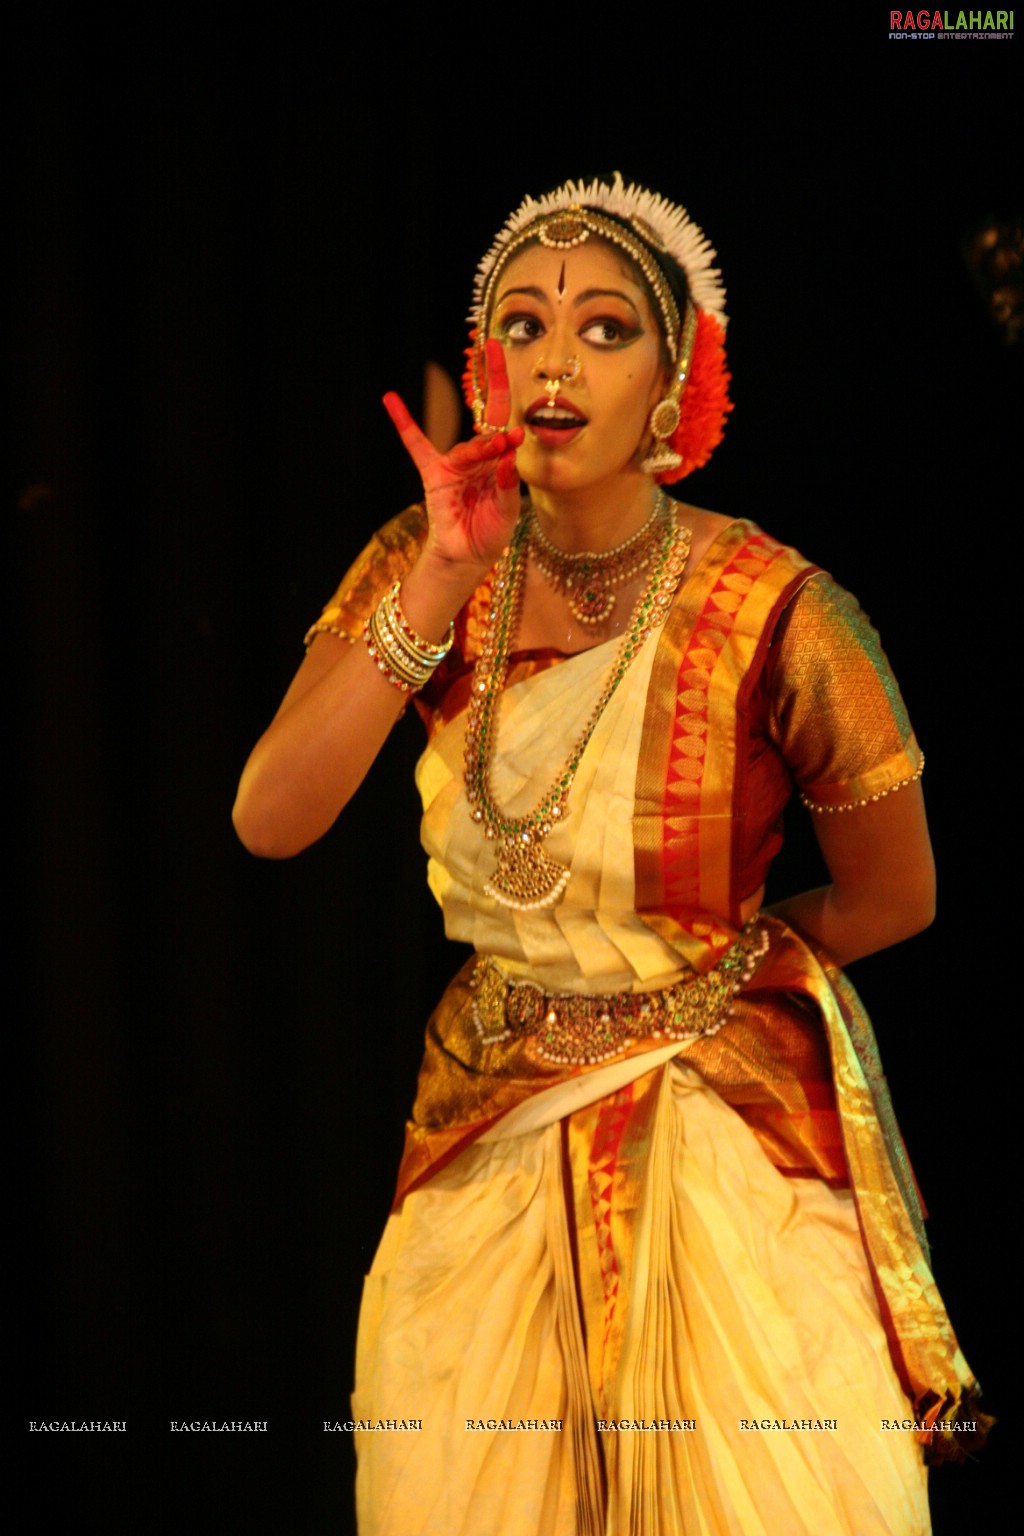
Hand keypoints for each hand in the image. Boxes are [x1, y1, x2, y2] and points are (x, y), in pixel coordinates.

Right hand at [383, 340, 524, 569]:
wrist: (467, 557)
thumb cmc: (490, 532)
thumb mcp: (508, 511)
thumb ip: (507, 484)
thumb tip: (507, 455)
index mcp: (500, 461)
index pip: (507, 421)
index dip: (509, 395)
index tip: (508, 362)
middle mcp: (480, 457)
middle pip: (489, 417)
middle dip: (494, 382)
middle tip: (495, 352)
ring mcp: (456, 464)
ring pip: (468, 447)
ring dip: (480, 449)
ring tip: (495, 450)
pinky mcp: (434, 475)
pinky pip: (417, 445)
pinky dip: (404, 424)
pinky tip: (391, 399)